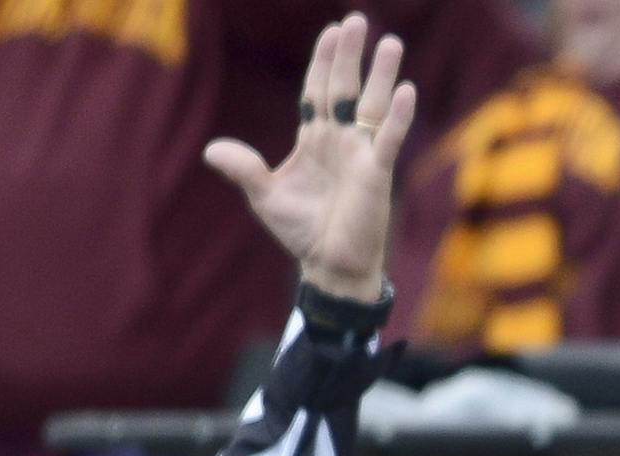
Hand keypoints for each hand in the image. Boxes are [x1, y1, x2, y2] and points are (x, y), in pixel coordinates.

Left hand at [203, 14, 415, 299]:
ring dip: (382, 75)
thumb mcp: (265, 197)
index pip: (318, 90)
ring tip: (391, 43)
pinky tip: (406, 91)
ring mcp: (361, 154)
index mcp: (313, 139)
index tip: (331, 31)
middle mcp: (340, 140)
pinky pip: (389, 139)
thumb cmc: (302, 233)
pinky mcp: (377, 173)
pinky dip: (397, 117)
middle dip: (351, 54)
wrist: (330, 266)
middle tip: (359, 20)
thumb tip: (212, 150)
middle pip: (345, 87)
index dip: (323, 61)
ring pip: (372, 106)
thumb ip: (244, 169)